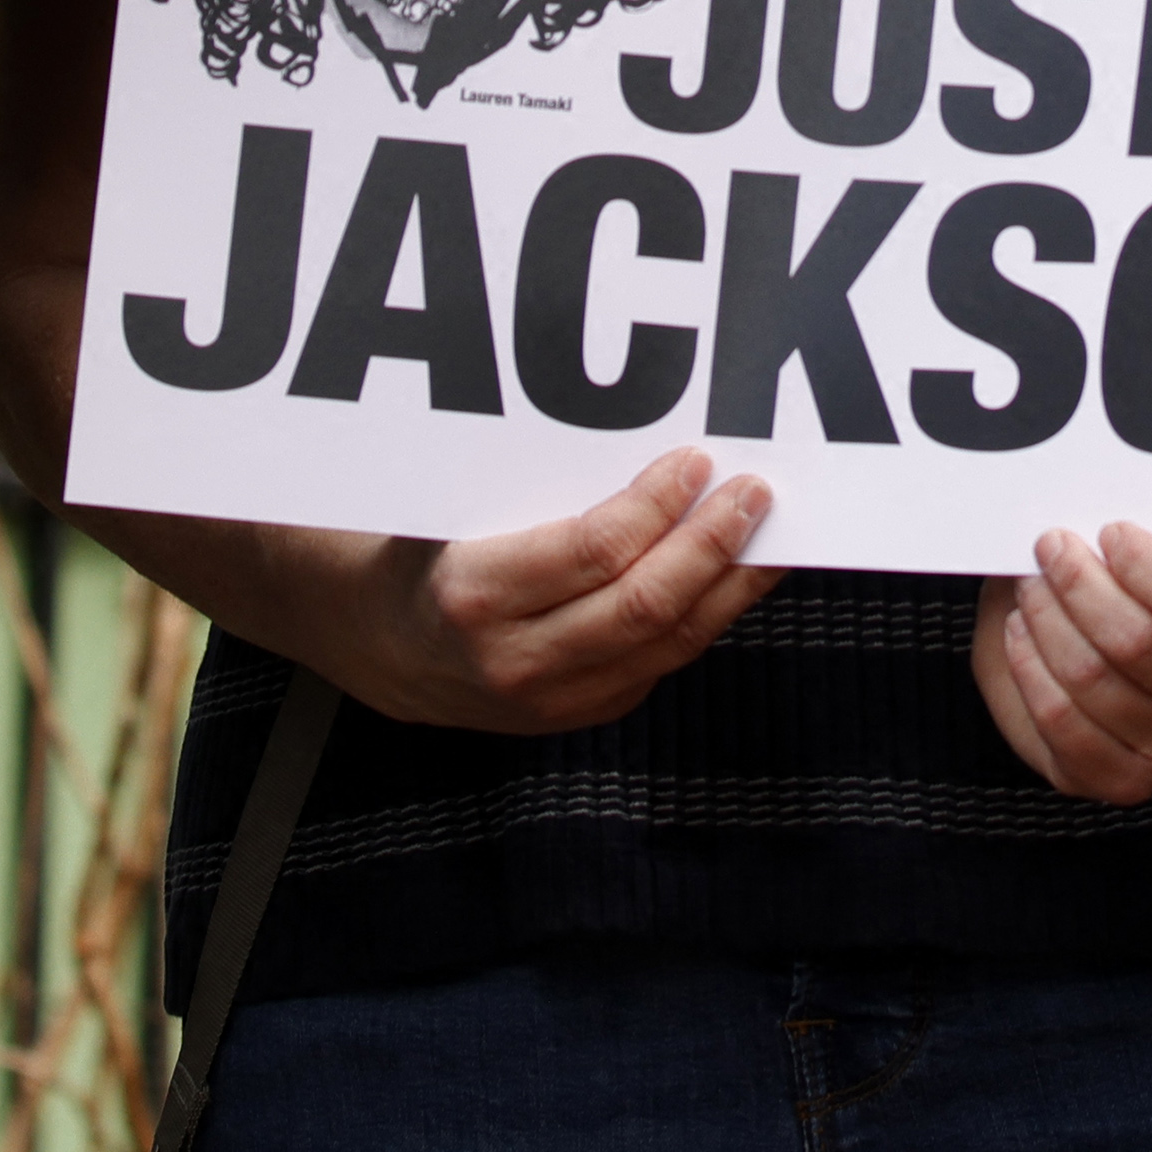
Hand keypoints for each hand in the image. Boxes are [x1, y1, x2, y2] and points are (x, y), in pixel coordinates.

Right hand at [305, 450, 781, 732]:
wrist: (383, 646)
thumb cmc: (424, 552)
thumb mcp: (452, 508)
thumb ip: (528, 484)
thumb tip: (636, 435)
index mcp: (475, 595)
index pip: (593, 552)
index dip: (655, 506)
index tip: (694, 461)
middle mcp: (516, 660)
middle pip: (644, 606)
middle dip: (709, 544)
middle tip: (752, 492)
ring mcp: (553, 701)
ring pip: (668, 644)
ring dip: (728, 584)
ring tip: (767, 533)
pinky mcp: (582, 715)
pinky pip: (664, 663)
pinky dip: (708, 614)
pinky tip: (733, 574)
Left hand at [971, 522, 1151, 804]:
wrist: (1107, 654)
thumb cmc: (1136, 587)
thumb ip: (1143, 531)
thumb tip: (1094, 494)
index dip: (1146, 566)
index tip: (1110, 532)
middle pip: (1140, 642)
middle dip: (1080, 585)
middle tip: (1051, 547)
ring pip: (1094, 679)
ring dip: (1048, 621)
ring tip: (1032, 587)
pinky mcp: (1129, 780)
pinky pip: (1065, 724)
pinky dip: (1032, 670)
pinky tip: (1023, 635)